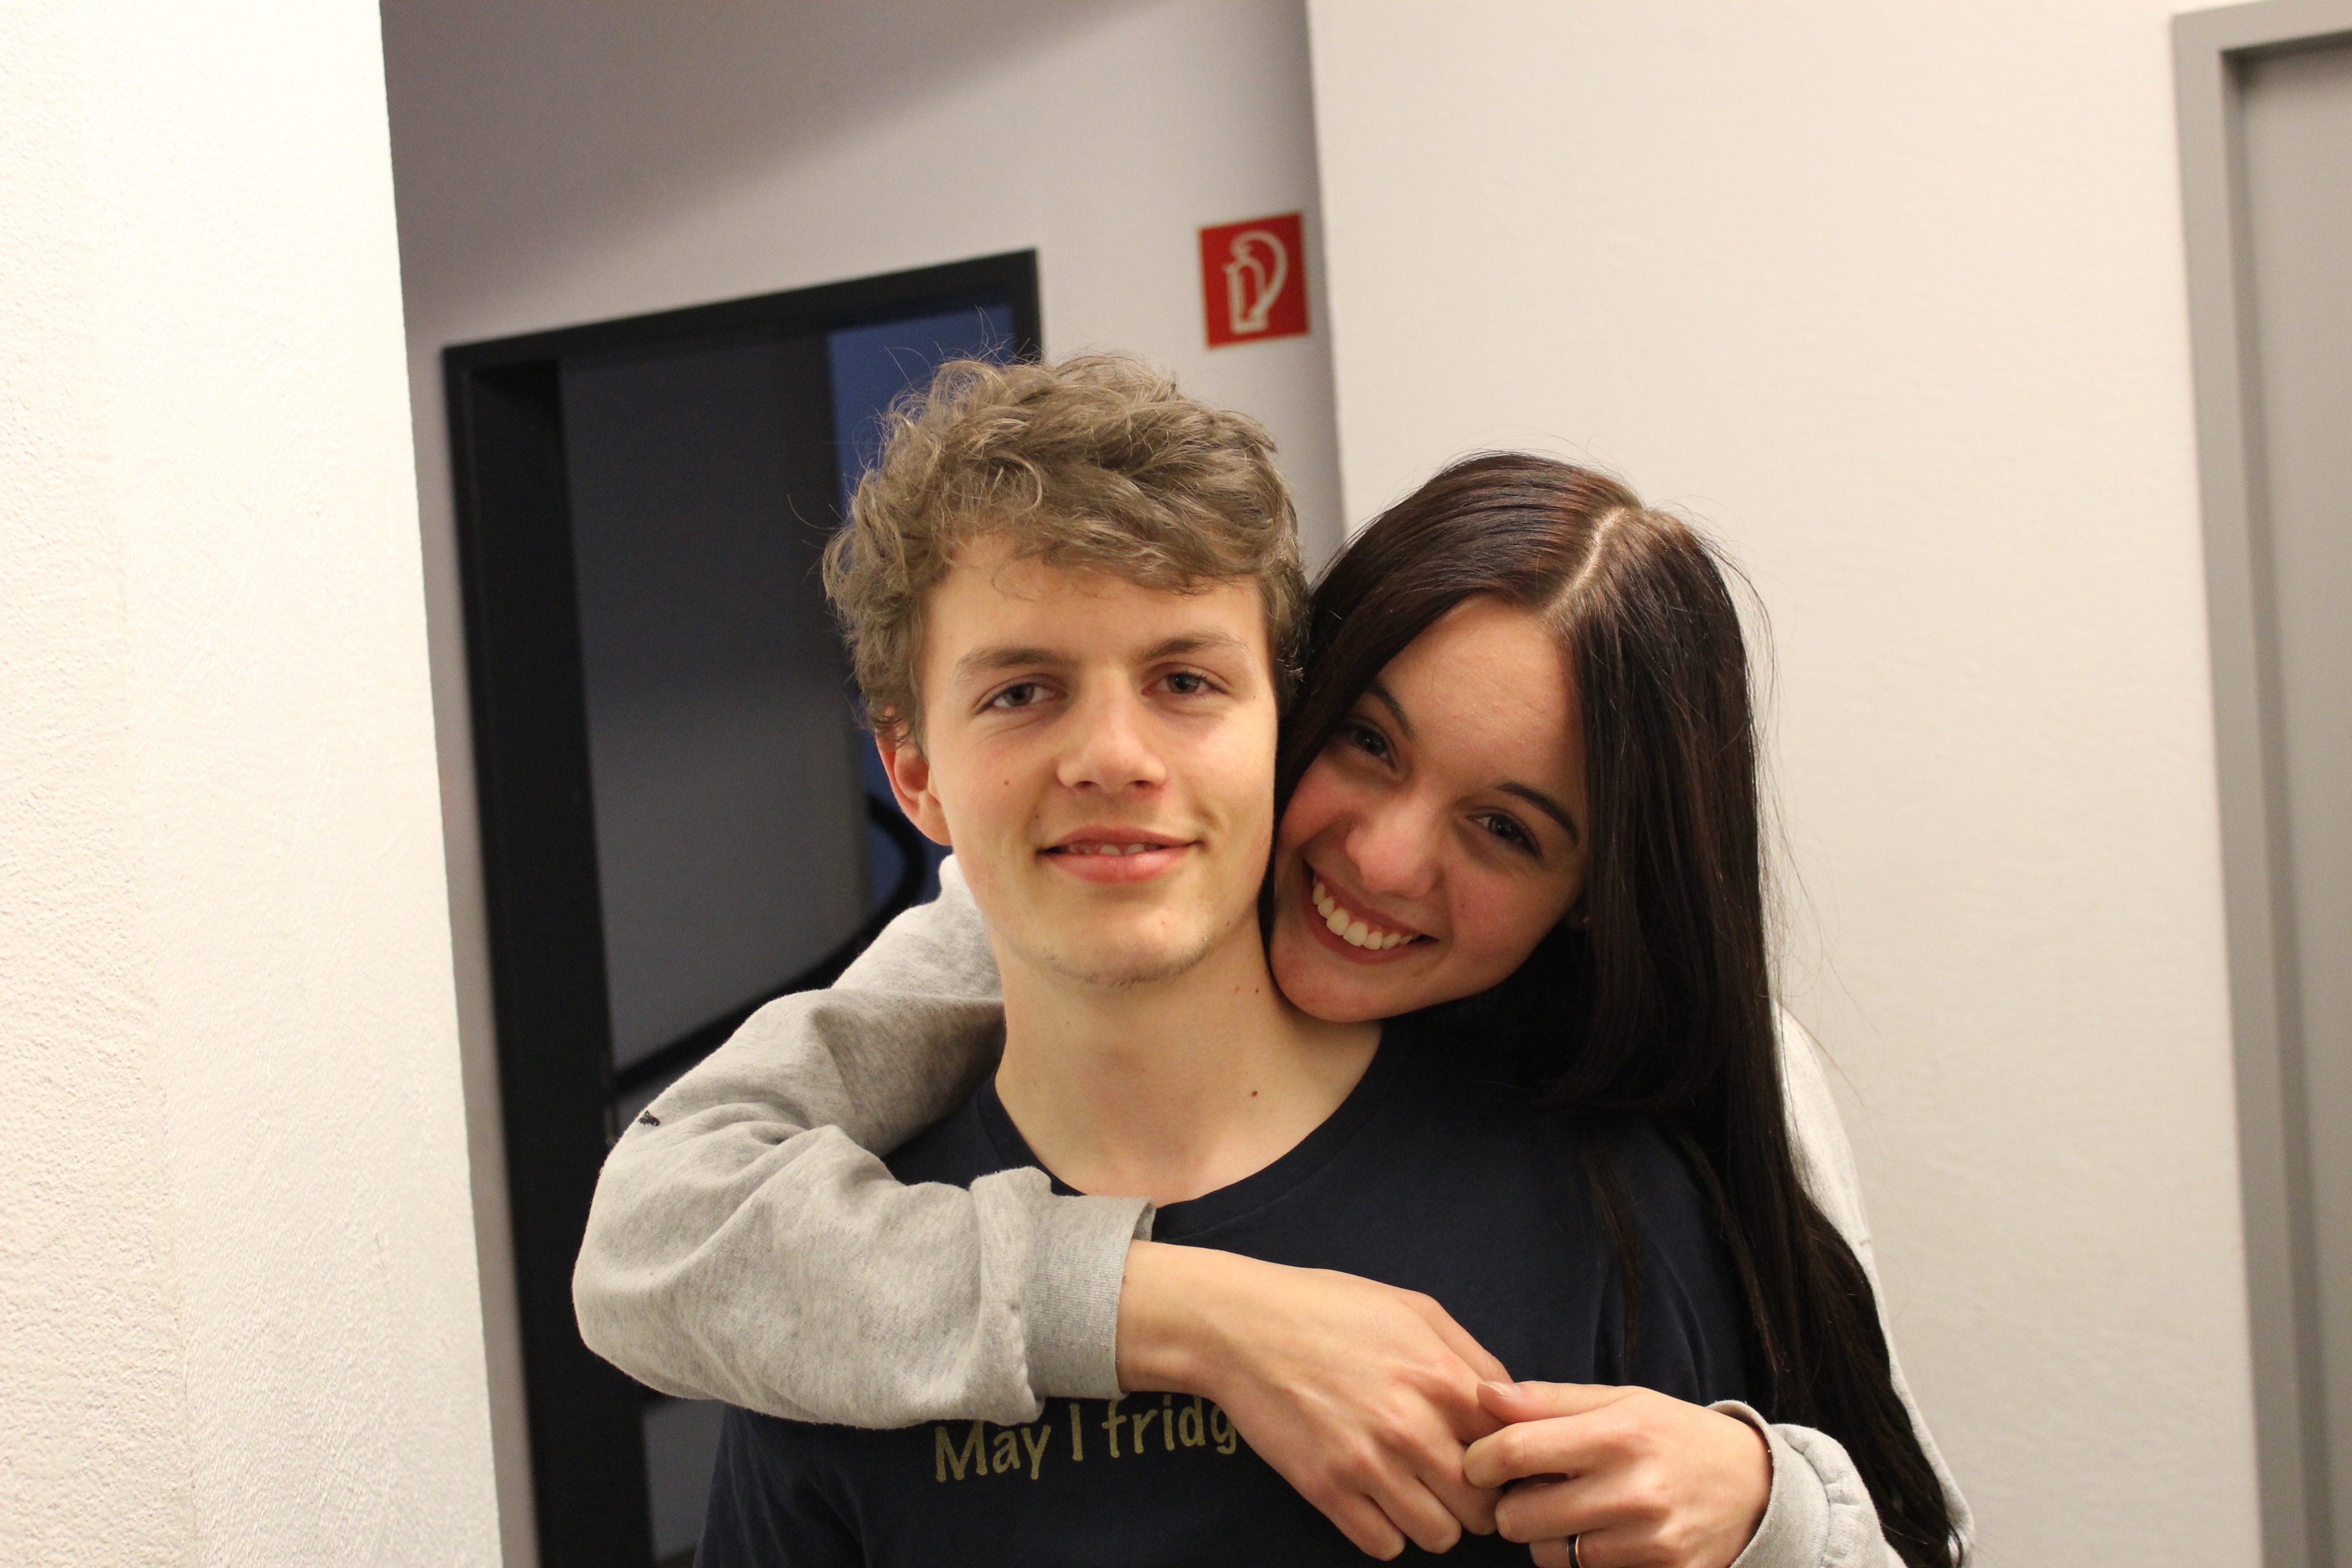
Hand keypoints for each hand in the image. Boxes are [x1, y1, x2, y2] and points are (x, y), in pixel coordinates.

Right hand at [1117, 1241, 1509, 1558]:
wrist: (1241, 1325)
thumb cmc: (1330, 1307)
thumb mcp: (1415, 1309)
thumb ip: (1472, 1358)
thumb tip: (1510, 1405)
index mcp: (1440, 1376)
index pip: (1512, 1448)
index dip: (1507, 1456)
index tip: (1491, 1455)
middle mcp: (1410, 1426)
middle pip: (1483, 1507)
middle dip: (1477, 1499)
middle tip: (1455, 1481)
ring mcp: (1367, 1463)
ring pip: (1439, 1536)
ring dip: (1435, 1520)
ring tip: (1416, 1492)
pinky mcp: (1326, 1489)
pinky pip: (1384, 1546)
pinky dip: (1388, 1532)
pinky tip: (1377, 1499)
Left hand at [1463, 1382, 1769, 1567]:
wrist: (1754, 1486)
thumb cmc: (1673, 1434)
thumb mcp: (1619, 1400)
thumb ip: (1547, 1400)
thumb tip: (1482, 1395)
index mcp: (1616, 1435)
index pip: (1514, 1452)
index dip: (1479, 1459)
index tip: (1478, 1462)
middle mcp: (1632, 1491)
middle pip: (1518, 1517)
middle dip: (1512, 1504)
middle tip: (1534, 1488)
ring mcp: (1648, 1543)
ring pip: (1548, 1556)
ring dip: (1547, 1536)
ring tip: (1574, 1509)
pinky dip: (1581, 1560)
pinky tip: (1602, 1534)